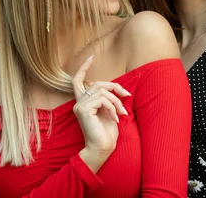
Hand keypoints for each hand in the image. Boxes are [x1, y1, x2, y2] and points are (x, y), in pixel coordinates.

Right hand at [72, 55, 130, 171]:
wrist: (103, 148)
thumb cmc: (107, 132)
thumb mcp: (109, 110)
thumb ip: (107, 98)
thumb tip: (116, 88)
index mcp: (84, 102)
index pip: (78, 81)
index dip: (83, 68)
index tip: (91, 57)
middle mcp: (79, 102)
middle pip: (98, 83)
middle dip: (115, 87)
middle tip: (126, 95)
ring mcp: (80, 105)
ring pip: (102, 91)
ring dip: (116, 101)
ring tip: (121, 113)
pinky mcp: (83, 109)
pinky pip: (102, 99)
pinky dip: (112, 106)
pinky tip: (115, 117)